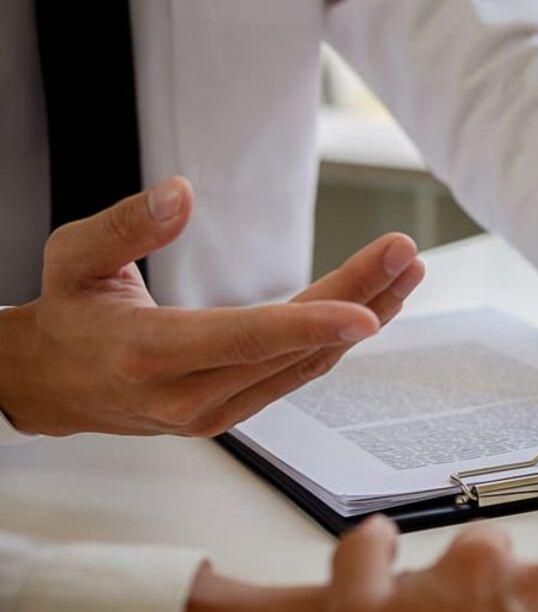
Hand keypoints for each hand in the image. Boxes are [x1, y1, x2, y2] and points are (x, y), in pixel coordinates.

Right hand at [0, 176, 424, 436]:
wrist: (53, 383)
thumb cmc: (68, 313)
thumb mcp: (73, 256)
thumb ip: (126, 226)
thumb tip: (180, 194)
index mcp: (148, 353)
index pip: (244, 338)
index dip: (309, 325)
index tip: (366, 311)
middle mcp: (188, 393)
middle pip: (293, 349)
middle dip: (360, 300)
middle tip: (405, 256)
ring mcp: (214, 411)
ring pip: (305, 365)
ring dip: (363, 317)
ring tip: (406, 273)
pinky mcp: (231, 412)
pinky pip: (296, 375)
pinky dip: (337, 340)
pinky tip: (374, 306)